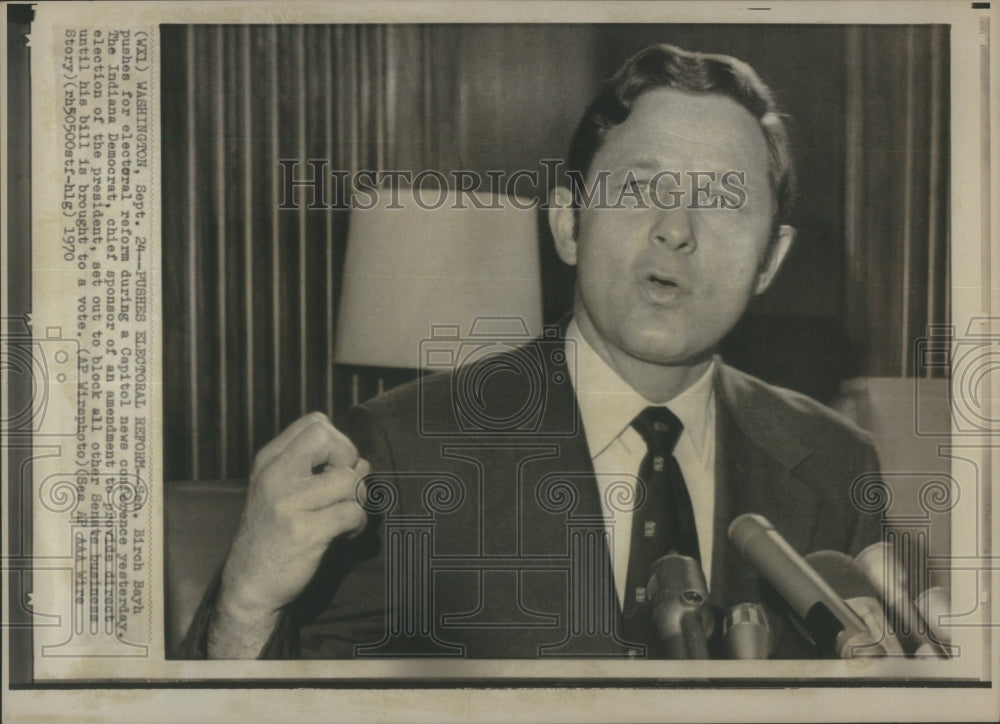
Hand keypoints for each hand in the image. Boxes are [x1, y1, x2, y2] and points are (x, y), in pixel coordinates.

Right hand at [208, 412, 368, 656]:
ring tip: (345, 516)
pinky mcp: (305, 531)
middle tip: (344, 489)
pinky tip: (344, 534)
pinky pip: (352, 513)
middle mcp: (275, 475)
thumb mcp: (281, 491)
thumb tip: (362, 461)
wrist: (249, 585)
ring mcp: (289, 503)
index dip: (337, 442)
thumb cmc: (274, 535)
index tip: (333, 469)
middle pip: (329, 439)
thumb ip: (315, 469)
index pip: (316, 422)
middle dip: (349, 461)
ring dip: (358, 500)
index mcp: (269, 461)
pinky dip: (357, 524)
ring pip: (349, 480)